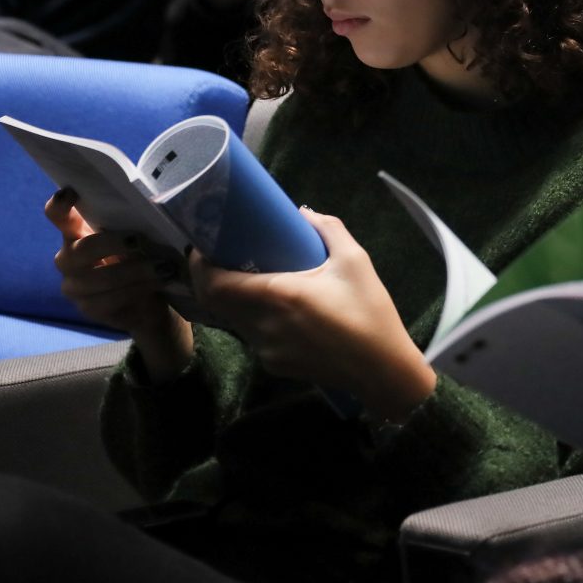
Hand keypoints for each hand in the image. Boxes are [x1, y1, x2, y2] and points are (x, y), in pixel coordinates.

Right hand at [46, 187, 193, 378]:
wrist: (150, 303)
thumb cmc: (142, 259)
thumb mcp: (139, 238)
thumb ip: (133, 223)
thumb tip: (149, 207)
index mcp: (77, 233)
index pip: (58, 216)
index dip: (60, 205)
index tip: (71, 192)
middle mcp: (68, 259)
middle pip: (82, 249)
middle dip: (113, 244)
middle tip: (140, 241)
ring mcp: (74, 286)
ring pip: (100, 278)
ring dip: (135, 271)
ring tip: (163, 267)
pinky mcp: (88, 309)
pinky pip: (110, 299)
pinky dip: (138, 289)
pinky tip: (158, 283)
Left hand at [191, 207, 434, 420]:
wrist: (382, 370)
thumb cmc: (370, 313)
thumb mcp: (356, 262)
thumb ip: (329, 230)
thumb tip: (304, 213)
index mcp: (278, 295)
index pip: (214, 283)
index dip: (199, 265)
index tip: (203, 247)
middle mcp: (262, 324)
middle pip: (217, 301)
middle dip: (213, 278)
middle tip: (226, 258)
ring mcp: (265, 348)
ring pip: (235, 318)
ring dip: (237, 299)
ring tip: (256, 281)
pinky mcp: (273, 365)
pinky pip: (254, 335)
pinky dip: (257, 319)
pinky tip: (281, 311)